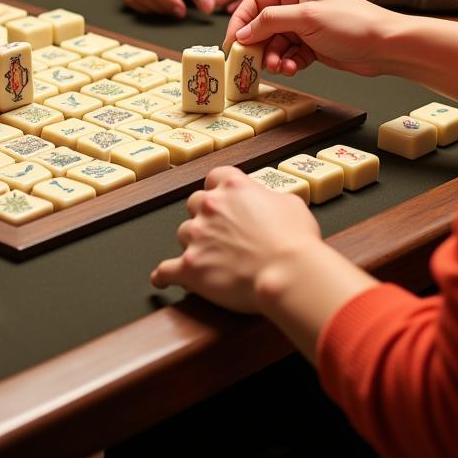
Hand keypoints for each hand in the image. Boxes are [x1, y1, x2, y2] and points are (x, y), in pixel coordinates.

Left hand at [150, 166, 320, 312]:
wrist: (288, 273)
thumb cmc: (295, 242)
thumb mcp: (292, 204)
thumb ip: (272, 199)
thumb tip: (270, 205)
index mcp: (233, 188)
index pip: (215, 178)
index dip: (219, 190)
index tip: (223, 199)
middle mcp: (210, 206)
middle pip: (195, 204)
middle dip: (205, 216)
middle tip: (220, 232)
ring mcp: (197, 236)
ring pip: (183, 233)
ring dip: (194, 243)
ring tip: (210, 257)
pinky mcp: (190, 266)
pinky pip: (166, 270)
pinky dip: (164, 276)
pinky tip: (161, 279)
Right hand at [223, 0, 396, 77]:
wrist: (388, 46)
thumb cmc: (353, 23)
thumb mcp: (306, 17)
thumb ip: (269, 21)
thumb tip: (242, 32)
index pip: (254, 2)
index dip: (240, 23)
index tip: (232, 44)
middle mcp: (296, 2)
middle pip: (261, 25)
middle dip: (258, 45)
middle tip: (253, 62)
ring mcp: (304, 24)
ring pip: (273, 42)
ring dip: (273, 57)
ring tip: (281, 66)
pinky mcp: (311, 43)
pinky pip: (288, 53)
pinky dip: (288, 62)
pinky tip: (294, 68)